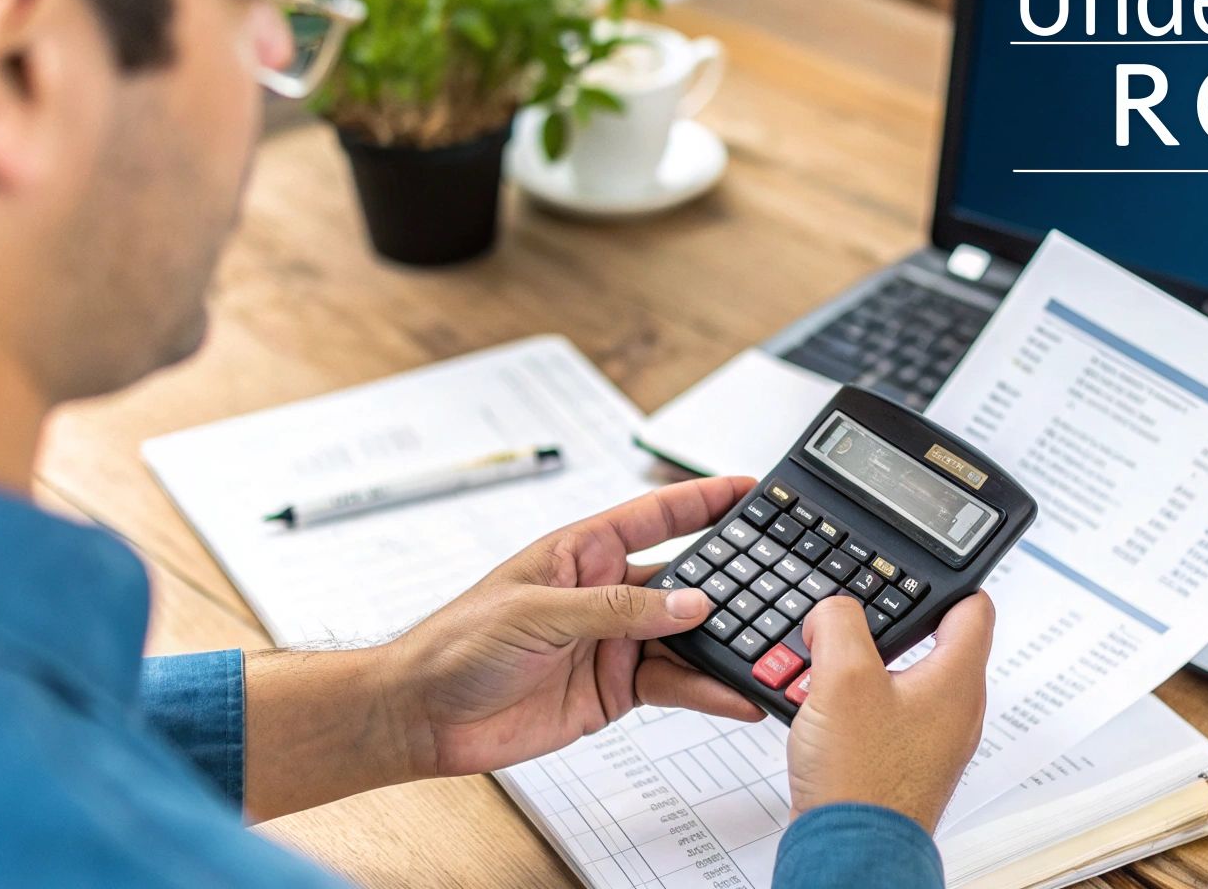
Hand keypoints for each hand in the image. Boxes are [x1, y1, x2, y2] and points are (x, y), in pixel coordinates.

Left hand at [384, 476, 765, 779]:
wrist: (425, 716)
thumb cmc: (458, 644)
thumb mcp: (539, 613)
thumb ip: (617, 608)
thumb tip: (689, 603)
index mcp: (584, 552)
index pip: (657, 516)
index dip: (704, 500)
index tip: (752, 490)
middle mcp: (606, 593)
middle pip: (684, 580)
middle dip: (732, 582)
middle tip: (781, 584)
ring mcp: (613, 642)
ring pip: (687, 637)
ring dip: (726, 645)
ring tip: (768, 651)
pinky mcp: (614, 689)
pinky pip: (674, 684)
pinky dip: (707, 690)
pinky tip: (734, 694)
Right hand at [784, 591, 995, 832]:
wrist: (850, 853)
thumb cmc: (861, 779)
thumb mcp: (843, 677)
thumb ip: (839, 624)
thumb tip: (833, 610)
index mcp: (958, 680)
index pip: (973, 605)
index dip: (941, 581)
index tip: (908, 572)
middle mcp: (955, 711)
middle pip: (929, 642)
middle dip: (879, 629)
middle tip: (843, 626)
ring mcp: (932, 741)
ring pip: (898, 680)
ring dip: (856, 670)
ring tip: (818, 673)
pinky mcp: (904, 764)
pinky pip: (882, 717)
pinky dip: (851, 705)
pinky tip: (818, 711)